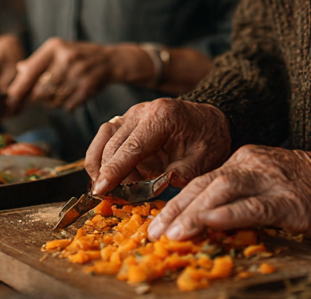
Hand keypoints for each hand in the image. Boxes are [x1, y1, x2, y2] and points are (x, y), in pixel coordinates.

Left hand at [4, 38, 139, 112]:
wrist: (110, 60)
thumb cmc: (79, 56)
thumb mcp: (58, 51)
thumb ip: (38, 61)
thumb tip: (19, 69)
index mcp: (54, 47)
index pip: (30, 71)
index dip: (18, 88)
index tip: (10, 100)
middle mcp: (66, 58)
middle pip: (40, 89)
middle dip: (35, 98)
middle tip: (34, 101)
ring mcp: (78, 72)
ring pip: (53, 100)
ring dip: (52, 102)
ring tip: (59, 93)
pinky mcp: (88, 86)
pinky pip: (67, 105)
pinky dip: (66, 105)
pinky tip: (72, 95)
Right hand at [85, 98, 230, 193]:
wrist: (210, 122)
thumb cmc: (208, 141)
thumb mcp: (204, 160)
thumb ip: (183, 173)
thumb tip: (157, 187)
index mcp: (162, 117)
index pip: (132, 147)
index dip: (114, 170)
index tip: (101, 190)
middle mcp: (142, 111)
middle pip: (113, 145)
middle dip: (109, 175)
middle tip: (115, 198)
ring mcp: (131, 115)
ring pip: (104, 140)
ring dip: (101, 166)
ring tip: (109, 189)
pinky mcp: (126, 122)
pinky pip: (105, 139)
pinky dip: (101, 159)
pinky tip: (108, 178)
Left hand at [146, 146, 310, 239]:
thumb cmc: (307, 189)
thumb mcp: (266, 184)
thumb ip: (237, 196)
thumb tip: (203, 221)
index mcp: (242, 159)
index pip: (199, 181)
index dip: (173, 202)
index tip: (154, 224)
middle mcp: (251, 164)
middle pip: (203, 185)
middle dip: (174, 210)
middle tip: (153, 233)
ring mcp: (269, 180)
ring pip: (221, 191)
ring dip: (193, 213)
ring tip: (174, 234)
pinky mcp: (287, 199)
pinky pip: (253, 206)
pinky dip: (229, 214)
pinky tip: (210, 223)